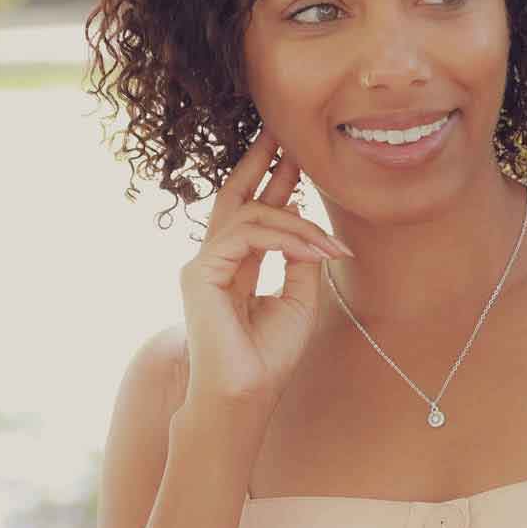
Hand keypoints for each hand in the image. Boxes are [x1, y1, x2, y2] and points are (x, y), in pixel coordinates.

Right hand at [179, 126, 353, 410]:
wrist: (246, 394)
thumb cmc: (269, 356)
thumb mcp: (299, 299)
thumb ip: (300, 259)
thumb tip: (306, 224)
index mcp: (235, 268)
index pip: (251, 213)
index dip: (271, 182)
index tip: (294, 156)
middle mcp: (214, 261)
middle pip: (235, 197)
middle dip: (261, 163)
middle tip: (284, 133)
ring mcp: (201, 265)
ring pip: (249, 215)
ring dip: (297, 223)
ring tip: (328, 244)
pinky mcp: (198, 273)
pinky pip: (246, 235)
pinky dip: (284, 238)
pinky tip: (312, 251)